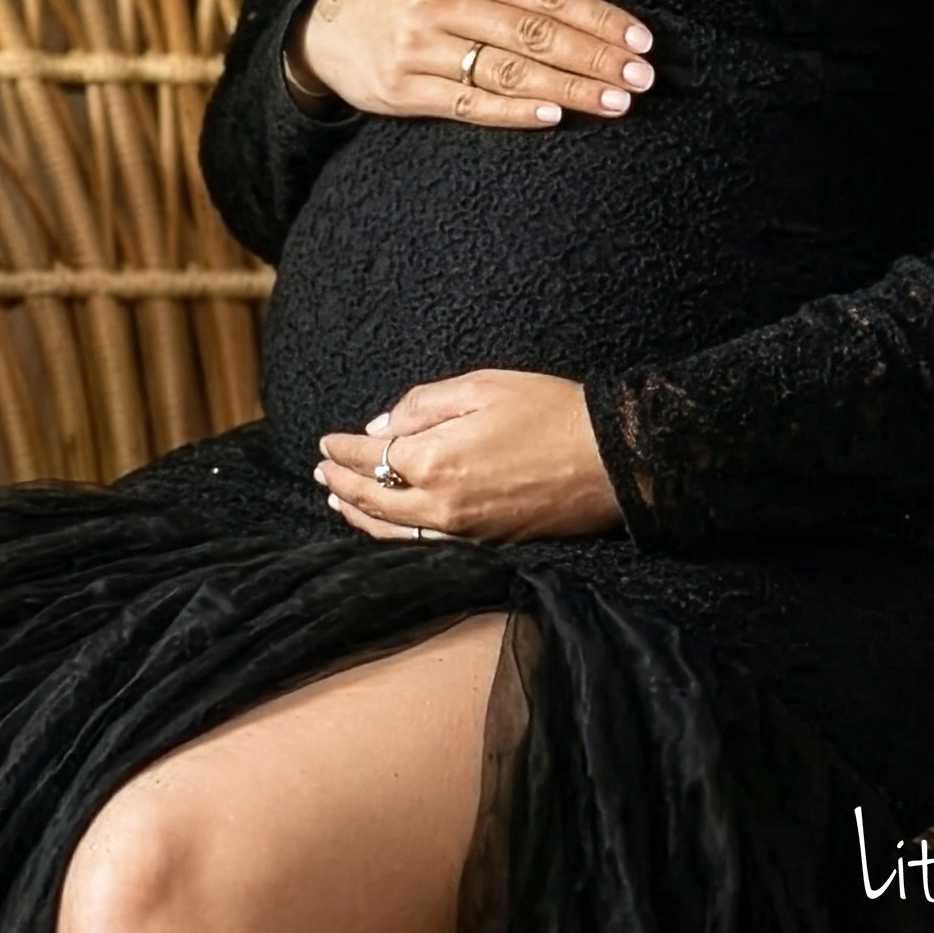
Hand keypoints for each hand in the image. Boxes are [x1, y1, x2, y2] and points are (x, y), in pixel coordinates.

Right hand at [295, 0, 651, 130]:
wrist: (324, 25)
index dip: (596, 16)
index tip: (639, 38)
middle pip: (533, 34)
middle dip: (595, 57)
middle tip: (642, 77)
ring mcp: (417, 47)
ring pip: (507, 71)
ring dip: (569, 88)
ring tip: (616, 102)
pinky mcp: (401, 90)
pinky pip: (468, 104)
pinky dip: (513, 111)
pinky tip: (553, 115)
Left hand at [317, 372, 621, 542]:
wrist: (611, 460)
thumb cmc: (551, 412)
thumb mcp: (483, 386)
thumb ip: (423, 405)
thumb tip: (380, 427)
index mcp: (436, 460)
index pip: (369, 458)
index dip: (342, 449)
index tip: (326, 442)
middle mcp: (441, 505)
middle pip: (372, 500)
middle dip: (341, 484)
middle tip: (322, 472)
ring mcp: (463, 532)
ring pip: (393, 532)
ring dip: (360, 516)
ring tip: (339, 502)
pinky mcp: (485, 546)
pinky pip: (423, 546)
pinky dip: (394, 536)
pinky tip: (387, 526)